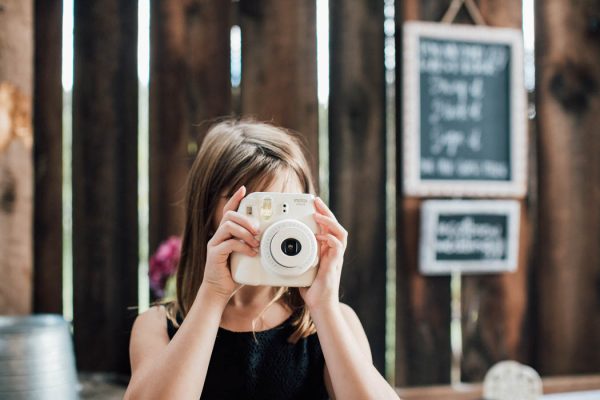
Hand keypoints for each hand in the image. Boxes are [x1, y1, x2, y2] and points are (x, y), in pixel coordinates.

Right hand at [202, 185, 259, 300]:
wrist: (219, 290)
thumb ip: (253, 244)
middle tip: (258, 229)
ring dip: (245, 232)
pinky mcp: (214, 254)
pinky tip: (251, 252)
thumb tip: (269, 239)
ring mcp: (215, 243)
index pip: (229, 210)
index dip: (235, 198)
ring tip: (256, 241)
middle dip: (246, 219)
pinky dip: (243, 246)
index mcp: (226, 233)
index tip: (244, 189)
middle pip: (229, 215)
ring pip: (228, 226)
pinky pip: (229, 243)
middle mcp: (219, 235)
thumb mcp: (246, 255)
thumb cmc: (233, 273)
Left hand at [300, 197, 347, 311]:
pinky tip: (322, 235)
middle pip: (335, 225)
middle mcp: (333, 252)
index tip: (312, 205)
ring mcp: (336, 258)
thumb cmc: (311, 288)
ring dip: (329, 222)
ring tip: (318, 214)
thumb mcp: (300, 267)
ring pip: (340, 233)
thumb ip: (295, 256)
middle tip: (315, 201)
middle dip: (326, 211)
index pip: (327, 227)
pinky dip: (330, 239)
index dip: (321, 214)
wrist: (320, 306)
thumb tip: (278, 248)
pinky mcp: (335, 265)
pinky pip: (337, 247)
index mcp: (326, 250)